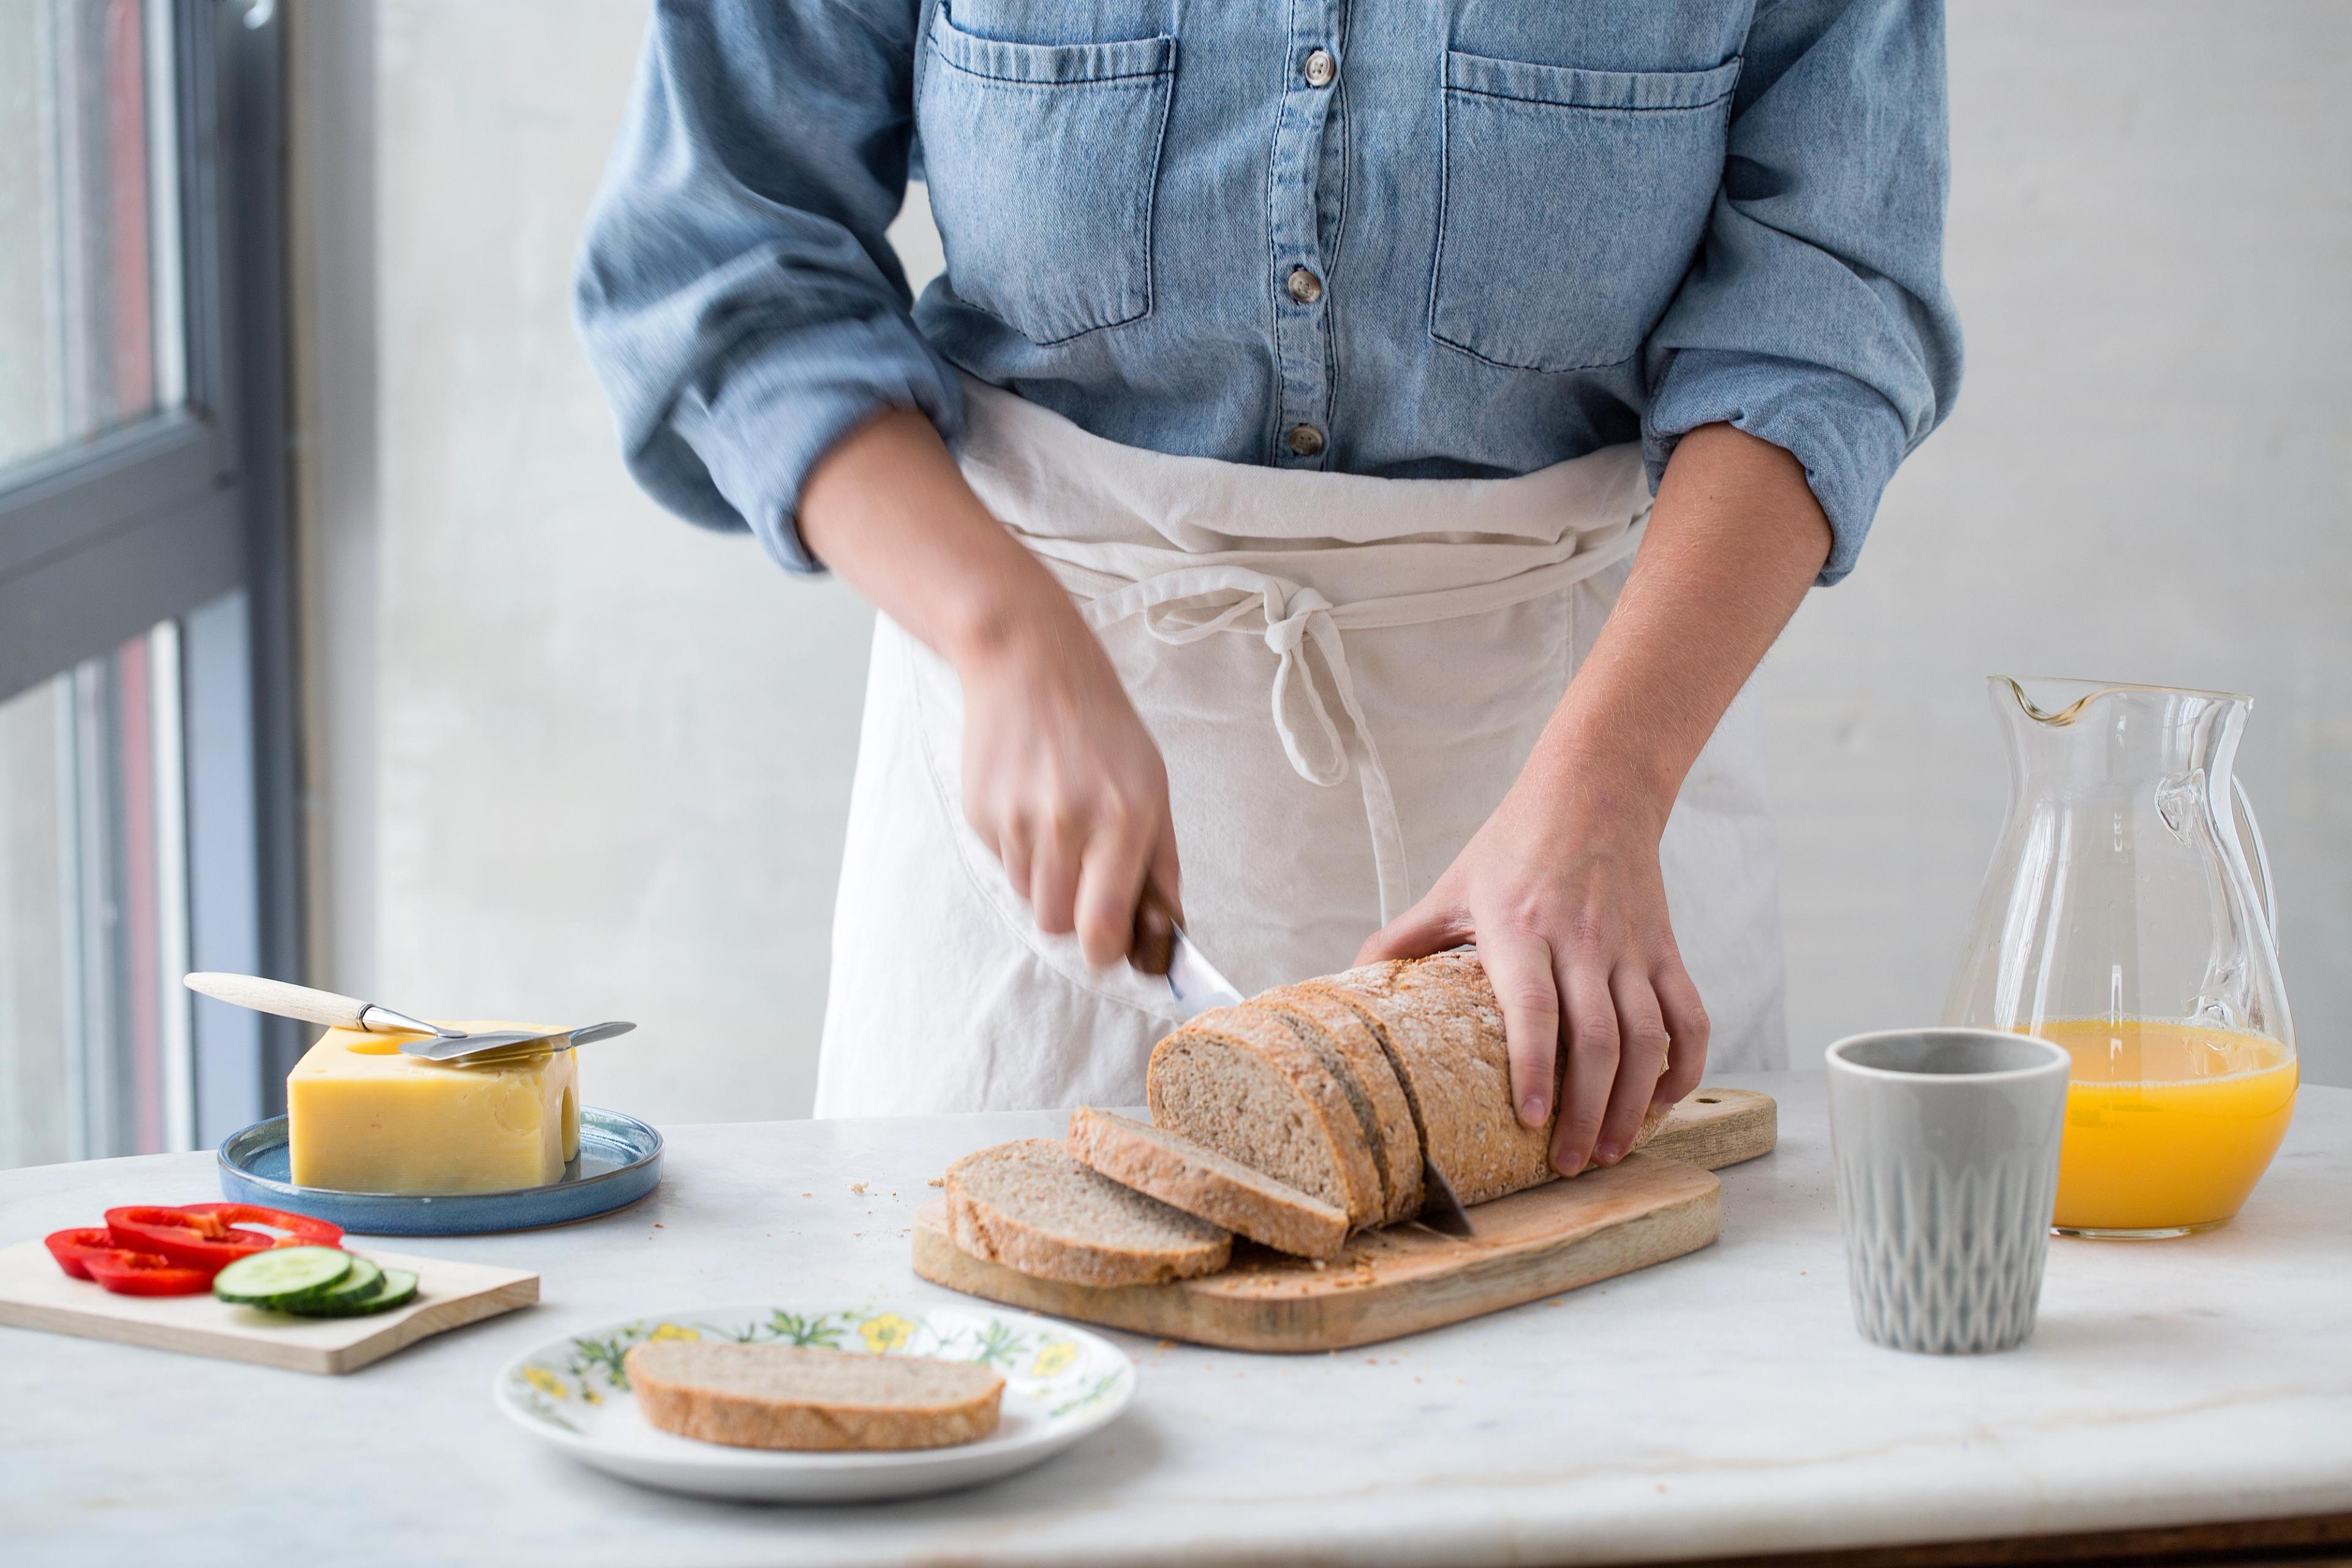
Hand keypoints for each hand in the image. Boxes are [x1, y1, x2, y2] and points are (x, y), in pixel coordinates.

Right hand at [957, 617, 1181, 968]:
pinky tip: (1030, 803)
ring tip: (1059, 825)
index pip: (1101, 926)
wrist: (1028, 662)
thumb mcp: (1154, 785)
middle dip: (1074, 915)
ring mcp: (1016, 819)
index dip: (1104, 952)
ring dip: (1046, 880)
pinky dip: (1019, 851)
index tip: (1108, 948)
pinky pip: (1002, 864)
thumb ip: (1161, 864)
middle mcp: (1067, 822)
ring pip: (1028, 898)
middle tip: (1087, 878)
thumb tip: (1165, 931)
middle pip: (1058, 924)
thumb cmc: (1103, 726)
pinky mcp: (979, 813)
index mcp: (1123, 818)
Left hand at [1357, 777, 1707, 1175]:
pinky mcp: (1667, 949)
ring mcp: (1632, 947)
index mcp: (1521, 927)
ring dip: (1632, 1104)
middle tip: (1568, 1164)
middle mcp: (1583, 940)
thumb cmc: (1513, 845)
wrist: (1595, 791)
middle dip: (1586, 1111)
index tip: (1529, 1121)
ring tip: (1609, 1150)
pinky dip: (1684, 1069)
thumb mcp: (1451, 886)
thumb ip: (1403, 939)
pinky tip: (1660, 1103)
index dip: (1534, 1069)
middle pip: (1596, 1039)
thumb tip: (1348, 983)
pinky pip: (1690, 1018)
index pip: (1533, 1008)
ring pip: (1647, 1039)